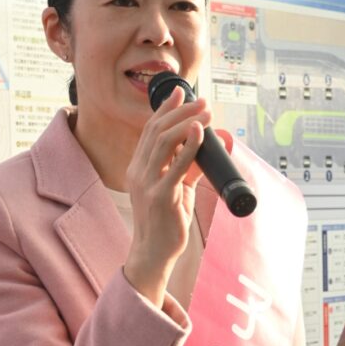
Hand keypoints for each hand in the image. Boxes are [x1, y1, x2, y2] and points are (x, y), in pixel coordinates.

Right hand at [124, 85, 210, 305]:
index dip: (165, 109)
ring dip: (187, 122)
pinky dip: (189, 146)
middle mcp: (139, 171)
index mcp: (138, 167)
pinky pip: (176, 166)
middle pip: (157, 130)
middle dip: (180, 111)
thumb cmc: (165, 221)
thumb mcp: (176, 189)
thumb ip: (186, 168)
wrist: (154, 252)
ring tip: (206, 112)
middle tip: (201, 100)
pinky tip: (199, 132)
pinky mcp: (161, 196)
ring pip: (165, 142)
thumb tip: (202, 149)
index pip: (150, 130)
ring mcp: (148, 183)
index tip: (180, 93)